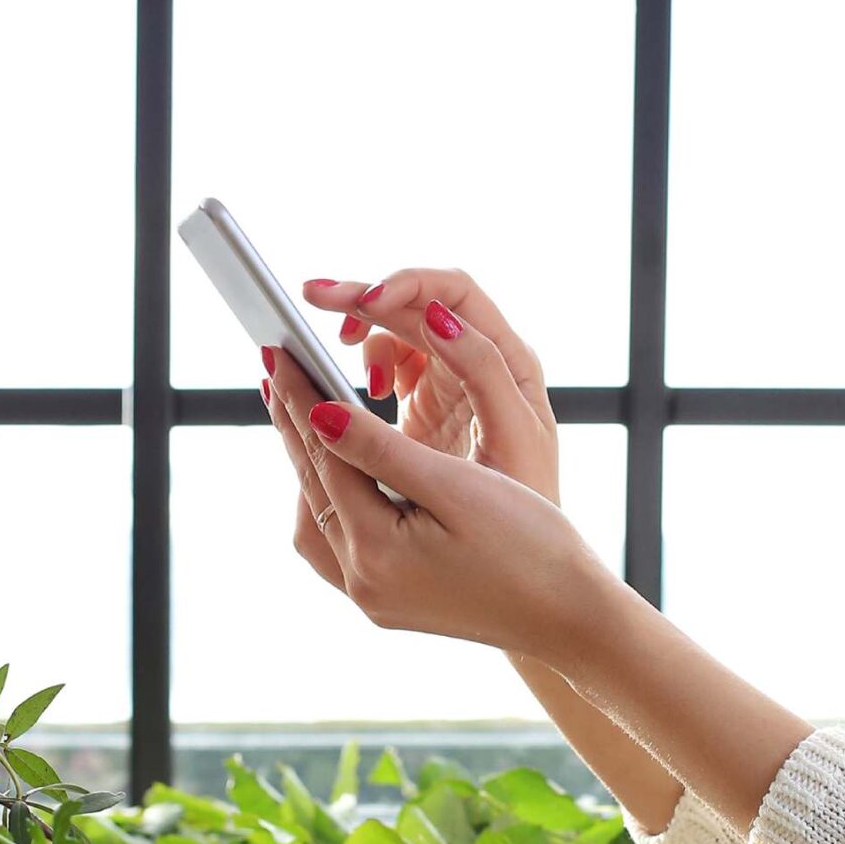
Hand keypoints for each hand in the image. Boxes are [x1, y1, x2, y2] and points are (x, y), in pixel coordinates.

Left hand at [263, 347, 607, 663]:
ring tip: (301, 415)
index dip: (301, 399)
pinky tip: (343, 476)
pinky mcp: (391, 602)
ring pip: (319, 518)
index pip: (324, 457)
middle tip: (275, 369)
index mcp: (376, 552)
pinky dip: (334, 500)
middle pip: (312, 486)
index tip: (280, 351)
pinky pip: (341, 543)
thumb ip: (381, 451)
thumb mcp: (458, 487)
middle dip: (293, 425)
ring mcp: (374, 598)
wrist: (571, 617)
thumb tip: (318, 413)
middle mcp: (363, 582)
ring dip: (308, 466)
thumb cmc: (531, 546)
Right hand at [302, 269, 560, 507]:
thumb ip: (479, 371)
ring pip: (399, 329)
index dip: (408, 285)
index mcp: (510, 358)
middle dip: (364, 296)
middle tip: (311, 296)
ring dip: (364, 329)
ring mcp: (453, 379)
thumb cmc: (534, 497)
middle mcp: (482, 358)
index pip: (454, 291)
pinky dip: (370, 365)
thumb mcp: (512, 432)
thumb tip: (434, 316)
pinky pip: (392, 362)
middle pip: (417, 301)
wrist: (526, 558)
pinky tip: (370, 391)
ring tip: (336, 350)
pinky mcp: (429, 402)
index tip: (364, 301)